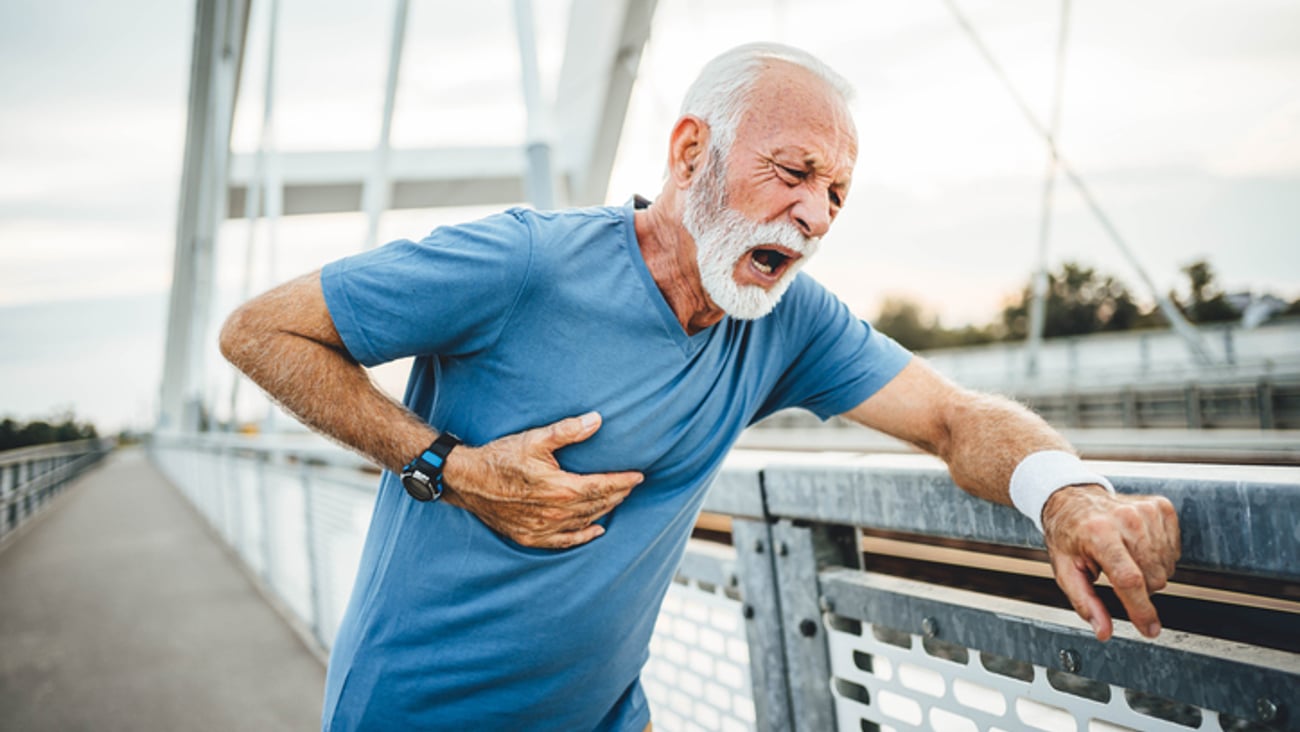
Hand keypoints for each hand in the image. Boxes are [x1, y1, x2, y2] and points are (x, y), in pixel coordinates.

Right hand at [440, 412, 643, 548]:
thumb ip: (568, 431)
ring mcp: (542, 528)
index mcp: (560, 489)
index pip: (602, 487)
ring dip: (603, 511)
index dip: (623, 481)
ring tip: (617, 499)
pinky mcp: (530, 536)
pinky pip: (563, 541)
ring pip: (583, 522)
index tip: (639, 475)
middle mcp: (555, 513)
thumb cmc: (501, 457)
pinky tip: (595, 530)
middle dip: (617, 494)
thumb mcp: (535, 439)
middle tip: (631, 485)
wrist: (467, 480)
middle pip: (596, 505)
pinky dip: (582, 536)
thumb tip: (597, 420)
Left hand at [1042, 485, 1179, 640]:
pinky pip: (1174, 551)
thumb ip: (1085, 602)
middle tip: (1116, 576)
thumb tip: (1103, 631)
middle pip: (1153, 578)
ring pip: (1166, 568)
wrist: (1074, 499)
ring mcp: (1146, 511)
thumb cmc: (1069, 535)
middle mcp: (1125, 519)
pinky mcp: (1161, 507)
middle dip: (1139, 590)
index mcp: (1098, 533)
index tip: (1149, 630)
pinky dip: (1159, 557)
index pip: (1129, 579)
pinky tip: (1138, 548)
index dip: (1141, 610)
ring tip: (1125, 558)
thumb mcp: (1065, 570)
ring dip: (1149, 573)